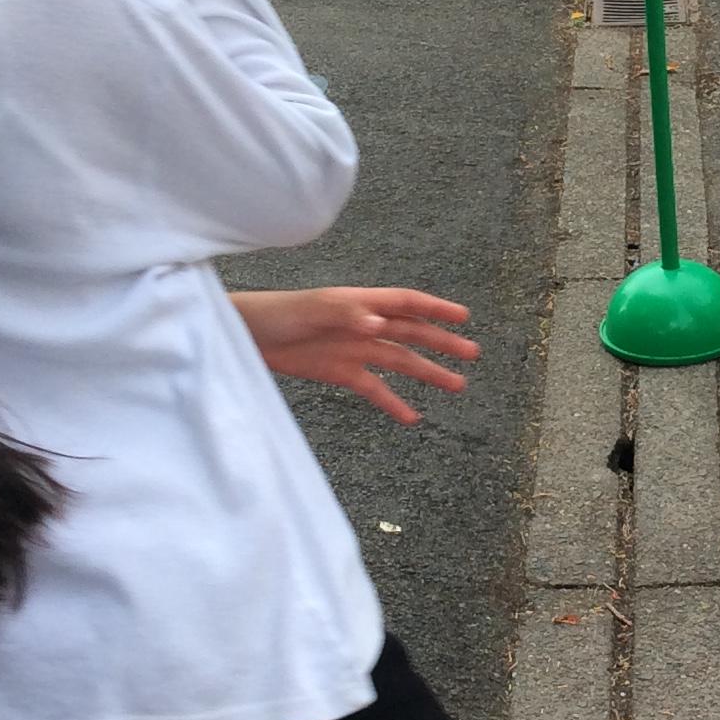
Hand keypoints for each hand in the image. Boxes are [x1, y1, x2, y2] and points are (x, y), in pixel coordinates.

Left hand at [232, 287, 478, 425]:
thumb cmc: (278, 313)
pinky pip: (374, 389)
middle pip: (411, 333)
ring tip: (457, 386)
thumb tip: (380, 324)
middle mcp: (364, 325)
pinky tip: (412, 416)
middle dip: (442, 343)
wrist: (247, 336)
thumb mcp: (313, 309)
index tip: (464, 317)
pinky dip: (393, 402)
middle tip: (472, 354)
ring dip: (427, 373)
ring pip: (400, 362)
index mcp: (361, 302)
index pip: (406, 303)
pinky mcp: (341, 372)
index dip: (436, 308)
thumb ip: (348, 314)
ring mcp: (354, 350)